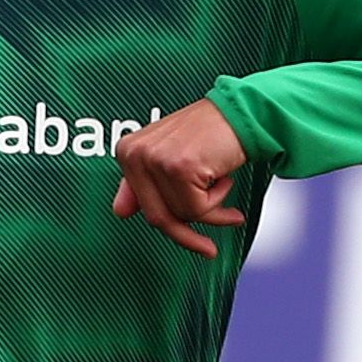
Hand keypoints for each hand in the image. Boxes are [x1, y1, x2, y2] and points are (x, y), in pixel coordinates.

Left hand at [112, 97, 248, 257]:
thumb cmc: (209, 134)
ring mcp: (156, 160)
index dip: (170, 226)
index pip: (142, 206)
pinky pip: (198, 208)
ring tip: (224, 186)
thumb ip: (143, 183)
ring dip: (211, 210)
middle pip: (158, 218)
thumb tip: (119, 211)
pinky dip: (218, 199)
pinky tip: (225, 177)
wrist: (242, 112)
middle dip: (188, 235)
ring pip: (182, 215)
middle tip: (209, 248)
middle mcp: (135, 154)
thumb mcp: (169, 156)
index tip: (188, 238)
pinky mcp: (179, 167)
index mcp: (128, 152)